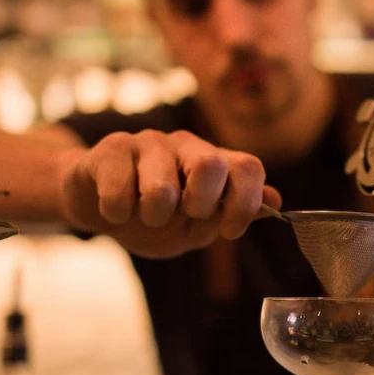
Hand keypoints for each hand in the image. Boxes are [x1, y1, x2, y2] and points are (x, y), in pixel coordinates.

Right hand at [59, 129, 280, 257]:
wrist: (98, 207)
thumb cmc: (154, 218)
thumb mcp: (194, 228)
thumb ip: (229, 215)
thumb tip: (275, 201)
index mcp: (214, 164)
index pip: (248, 168)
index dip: (245, 203)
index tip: (229, 232)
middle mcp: (187, 145)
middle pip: (211, 164)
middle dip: (200, 205)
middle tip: (184, 216)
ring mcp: (150, 142)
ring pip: (162, 187)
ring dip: (154, 217)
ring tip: (145, 216)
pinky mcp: (112, 148)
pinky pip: (120, 190)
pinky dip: (118, 214)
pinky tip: (116, 211)